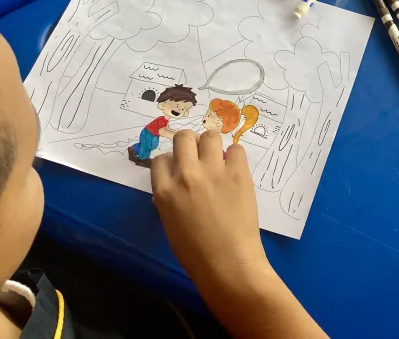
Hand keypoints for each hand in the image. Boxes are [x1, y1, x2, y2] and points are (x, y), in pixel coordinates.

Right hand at [151, 130, 267, 290]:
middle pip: (183, 137)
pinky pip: (236, 149)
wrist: (228, 263)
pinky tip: (235, 170)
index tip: (180, 170)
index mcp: (164, 191)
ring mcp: (213, 171)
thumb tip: (174, 184)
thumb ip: (168, 199)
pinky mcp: (238, 173)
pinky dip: (235, 156)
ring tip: (218, 158)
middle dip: (190, 143)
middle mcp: (186, 175)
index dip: (171, 162)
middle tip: (199, 156)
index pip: (160, 159)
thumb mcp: (169, 224)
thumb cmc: (195, 253)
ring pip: (210, 135)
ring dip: (212, 144)